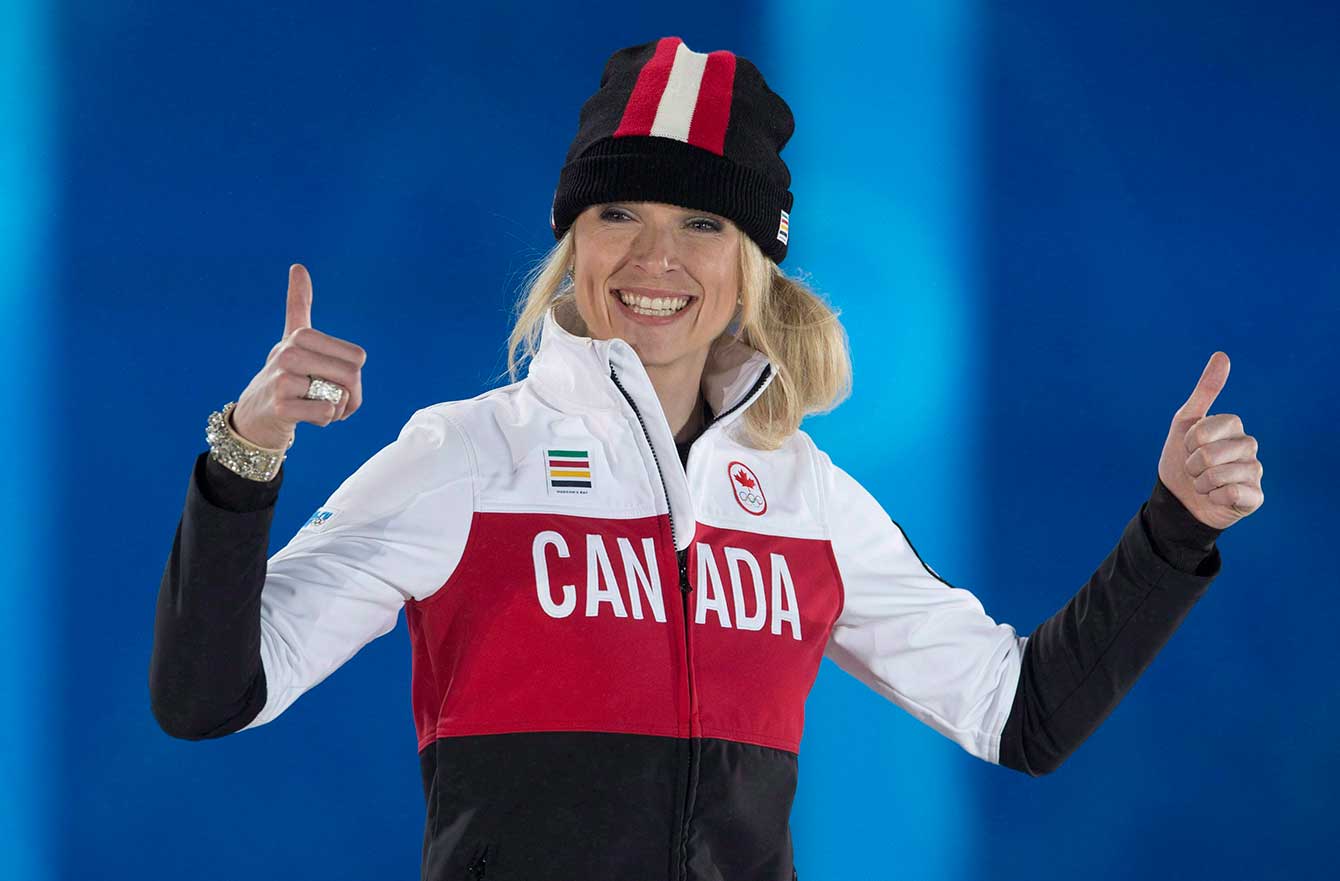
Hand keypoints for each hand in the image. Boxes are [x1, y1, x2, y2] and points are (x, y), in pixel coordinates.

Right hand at [230, 264, 367, 449]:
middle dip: (350, 396)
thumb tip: (297, 266)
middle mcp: (290, 353)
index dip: (354, 375)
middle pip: (352, 377)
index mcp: (301, 336)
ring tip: (313, 405)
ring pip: (339, 397)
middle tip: (330, 399)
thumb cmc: (284, 375)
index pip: (358, 358)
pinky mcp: (281, 405)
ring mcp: (283, 379)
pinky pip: (326, 413)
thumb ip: (298, 304)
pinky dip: (324, 421)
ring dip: (336, 410)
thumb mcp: (291, 338)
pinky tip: (304, 416)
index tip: (333, 377)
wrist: (256, 414)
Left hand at [1156, 351, 1263, 529]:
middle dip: (1192, 465)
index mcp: (1233, 426)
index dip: (1188, 442)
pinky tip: (1217, 497)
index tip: (1188, 447)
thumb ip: (1205, 390)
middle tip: (1195, 470)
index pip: (1204, 430)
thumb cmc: (1182, 459)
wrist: (1180, 499)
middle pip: (1211, 455)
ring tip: (1204, 483)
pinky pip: (1232, 493)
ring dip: (1201, 483)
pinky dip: (1214, 497)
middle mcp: (1248, 446)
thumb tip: (1223, 355)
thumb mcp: (1185, 421)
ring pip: (1219, 475)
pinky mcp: (1256, 496)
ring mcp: (1254, 472)